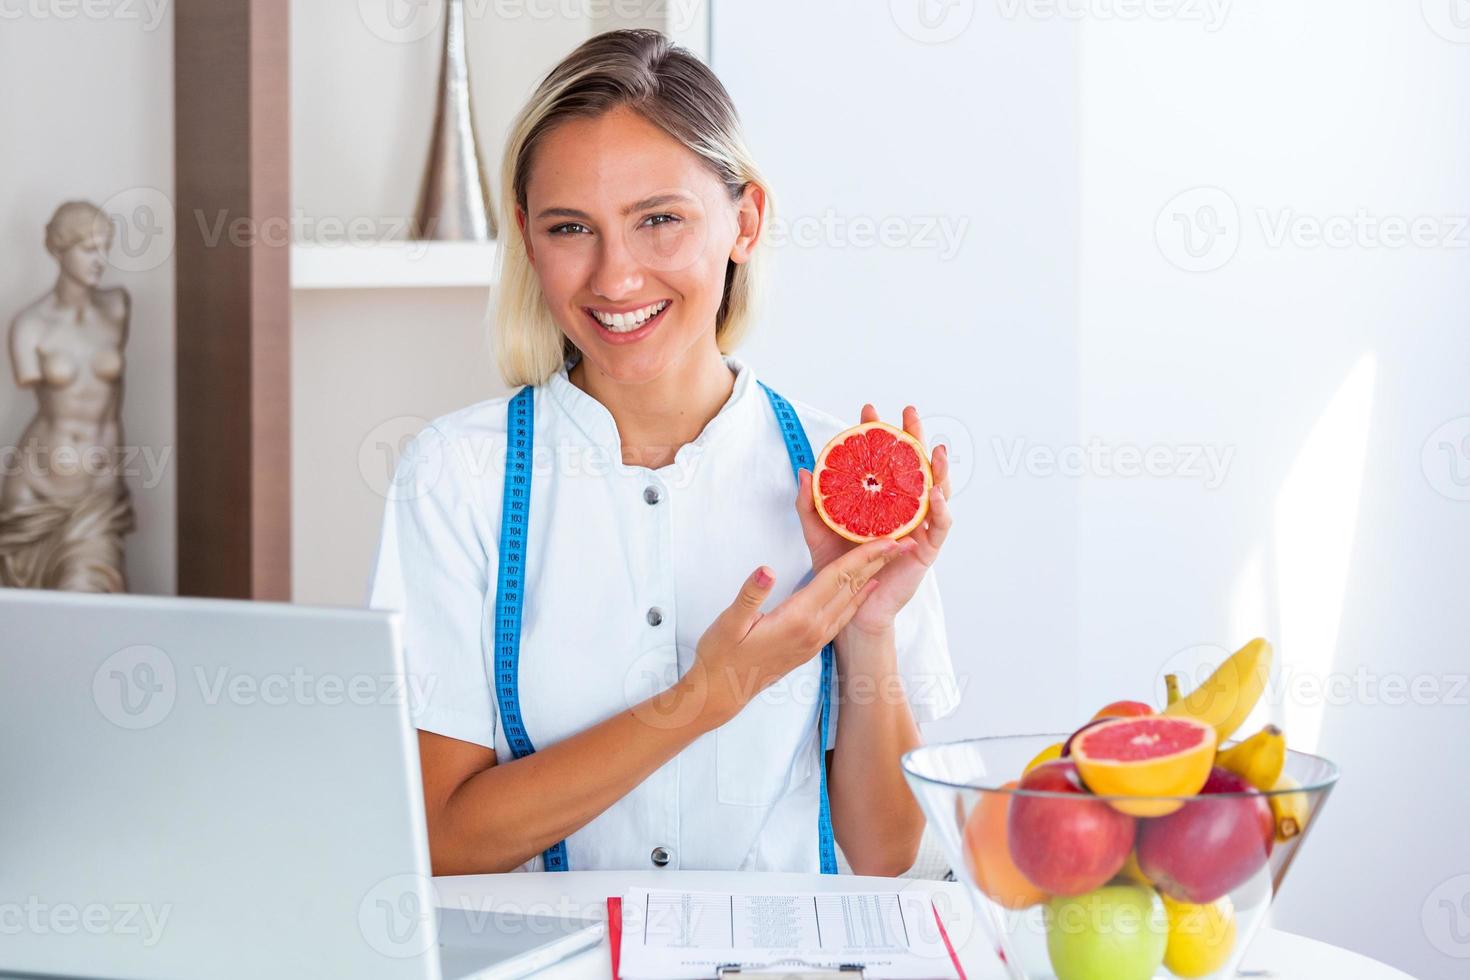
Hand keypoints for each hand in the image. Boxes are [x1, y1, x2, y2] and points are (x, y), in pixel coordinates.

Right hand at [689, 538, 907, 726]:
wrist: (722, 692)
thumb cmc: (721, 656)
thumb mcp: (729, 623)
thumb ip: (750, 595)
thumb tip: (765, 570)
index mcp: (798, 618)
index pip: (836, 578)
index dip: (862, 556)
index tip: (886, 539)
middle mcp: (813, 629)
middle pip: (851, 587)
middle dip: (877, 562)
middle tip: (902, 541)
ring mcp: (814, 639)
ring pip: (850, 601)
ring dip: (871, 577)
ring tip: (889, 558)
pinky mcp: (810, 645)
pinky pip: (842, 615)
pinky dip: (858, 597)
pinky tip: (864, 590)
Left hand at [795, 405, 953, 636]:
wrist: (847, 607)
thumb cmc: (837, 569)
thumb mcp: (818, 531)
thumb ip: (810, 503)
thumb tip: (805, 470)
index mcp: (879, 500)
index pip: (882, 460)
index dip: (878, 436)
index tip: (868, 413)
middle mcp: (902, 509)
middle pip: (913, 467)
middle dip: (913, 438)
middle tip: (909, 413)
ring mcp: (917, 527)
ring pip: (937, 491)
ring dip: (939, 468)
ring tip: (936, 448)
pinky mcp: (926, 549)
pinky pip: (940, 526)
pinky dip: (940, 509)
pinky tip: (933, 493)